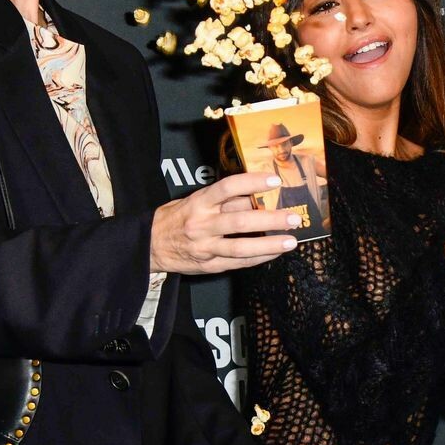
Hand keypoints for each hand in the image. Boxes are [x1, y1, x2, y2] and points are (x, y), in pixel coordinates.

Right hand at [151, 172, 300, 274]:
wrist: (150, 244)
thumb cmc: (179, 217)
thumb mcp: (197, 201)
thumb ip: (225, 200)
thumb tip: (258, 195)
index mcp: (199, 202)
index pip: (227, 188)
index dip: (251, 182)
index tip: (274, 180)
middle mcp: (202, 224)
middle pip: (240, 221)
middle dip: (270, 219)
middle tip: (294, 216)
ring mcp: (206, 247)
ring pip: (241, 247)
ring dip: (269, 244)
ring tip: (290, 241)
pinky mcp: (209, 265)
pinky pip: (238, 262)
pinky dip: (259, 258)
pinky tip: (275, 253)